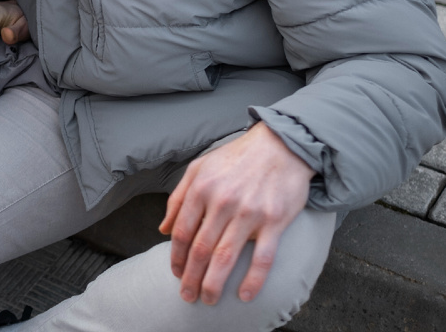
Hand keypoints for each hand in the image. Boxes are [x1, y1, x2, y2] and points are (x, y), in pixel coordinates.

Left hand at [159, 123, 312, 304]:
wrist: (281, 145)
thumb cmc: (237, 157)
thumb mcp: (200, 167)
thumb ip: (178, 197)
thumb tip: (163, 229)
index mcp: (202, 189)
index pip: (183, 232)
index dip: (177, 258)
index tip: (176, 274)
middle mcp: (223, 202)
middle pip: (201, 250)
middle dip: (191, 278)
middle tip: (188, 296)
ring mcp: (249, 213)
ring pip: (225, 257)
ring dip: (214, 284)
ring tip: (208, 300)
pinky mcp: (274, 221)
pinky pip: (262, 258)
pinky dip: (253, 280)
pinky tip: (243, 295)